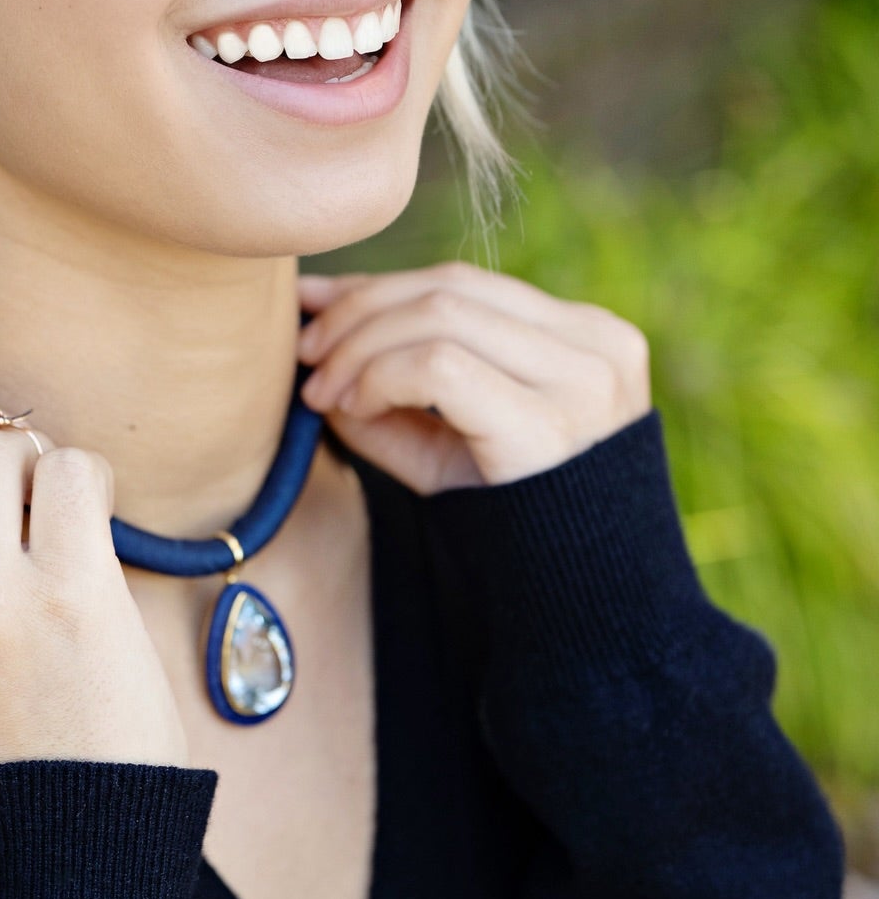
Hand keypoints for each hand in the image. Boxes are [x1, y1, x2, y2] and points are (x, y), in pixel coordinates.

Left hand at [297, 261, 650, 493]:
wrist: (579, 614)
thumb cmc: (512, 527)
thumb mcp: (448, 449)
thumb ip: (391, 393)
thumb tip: (314, 347)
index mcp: (583, 337)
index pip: (462, 284)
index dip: (376, 288)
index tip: (312, 305)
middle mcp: (594, 345)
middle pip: (449, 289)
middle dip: (359, 310)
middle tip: (304, 351)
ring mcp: (582, 380)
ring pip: (440, 316)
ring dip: (360, 346)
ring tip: (321, 391)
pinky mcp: (549, 424)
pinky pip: (440, 365)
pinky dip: (380, 375)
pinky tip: (353, 408)